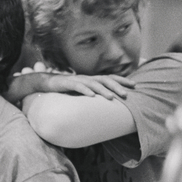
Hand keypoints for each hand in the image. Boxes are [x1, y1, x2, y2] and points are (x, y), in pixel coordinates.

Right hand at [6, 61, 134, 103]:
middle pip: (105, 80)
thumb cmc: (66, 88)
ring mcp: (77, 80)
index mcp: (92, 80)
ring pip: (93, 84)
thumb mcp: (82, 92)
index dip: (122, 80)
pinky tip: (92, 96)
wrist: (46, 83)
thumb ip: (93, 94)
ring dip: (103, 90)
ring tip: (111, 98)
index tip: (135, 85)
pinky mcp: (67, 83)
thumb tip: (106, 102)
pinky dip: (85, 91)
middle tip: (127, 95)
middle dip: (117, 86)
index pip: (110, 78)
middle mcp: (87, 78)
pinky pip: (78, 87)